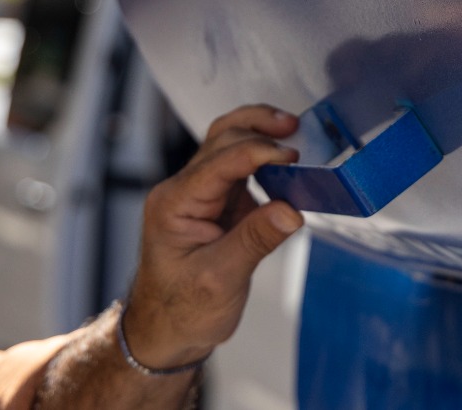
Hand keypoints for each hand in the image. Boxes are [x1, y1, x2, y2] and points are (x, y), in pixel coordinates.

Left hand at [121, 105, 304, 368]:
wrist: (166, 332)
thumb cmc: (182, 310)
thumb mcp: (220, 279)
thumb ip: (255, 240)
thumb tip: (292, 210)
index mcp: (175, 204)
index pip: (220, 162)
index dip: (258, 152)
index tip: (292, 156)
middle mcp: (183, 191)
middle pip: (221, 140)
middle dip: (258, 128)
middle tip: (295, 128)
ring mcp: (200, 195)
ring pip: (228, 146)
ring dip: (260, 133)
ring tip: (292, 129)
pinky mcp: (218, 204)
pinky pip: (241, 170)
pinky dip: (264, 159)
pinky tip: (287, 163)